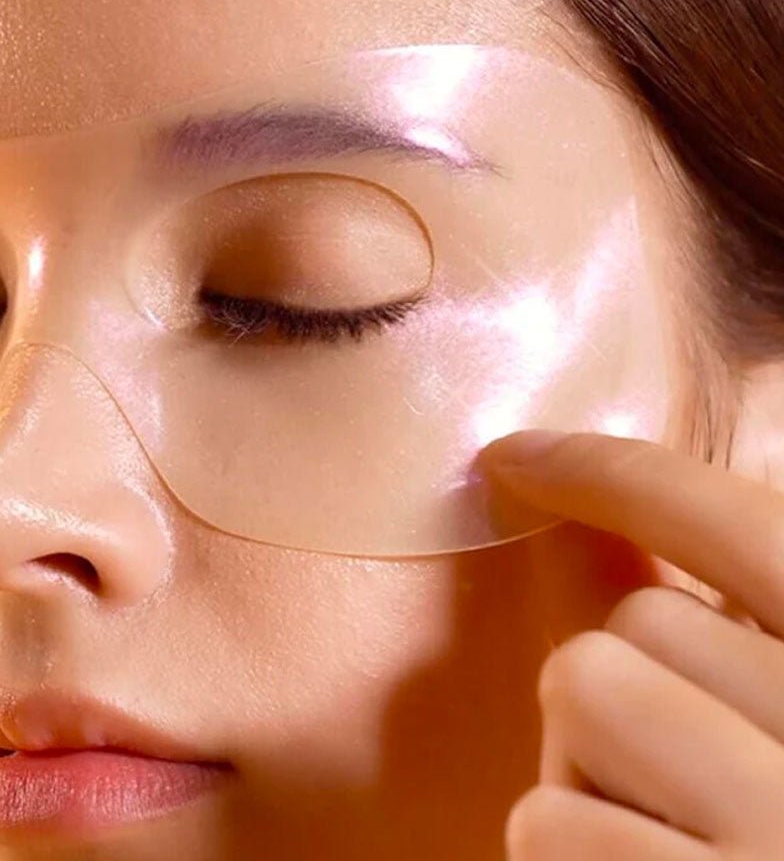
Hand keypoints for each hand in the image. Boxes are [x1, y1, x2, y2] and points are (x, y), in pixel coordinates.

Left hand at [475, 430, 783, 860]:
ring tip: (666, 846)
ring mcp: (780, 845)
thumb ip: (730, 643)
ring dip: (589, 773)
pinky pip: (547, 824)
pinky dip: (570, 860)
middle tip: (687, 783)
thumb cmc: (777, 826)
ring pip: (579, 699)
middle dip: (625, 691)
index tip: (515, 452)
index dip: (619, 471)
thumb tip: (604, 542)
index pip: (742, 527)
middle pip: (628, 626)